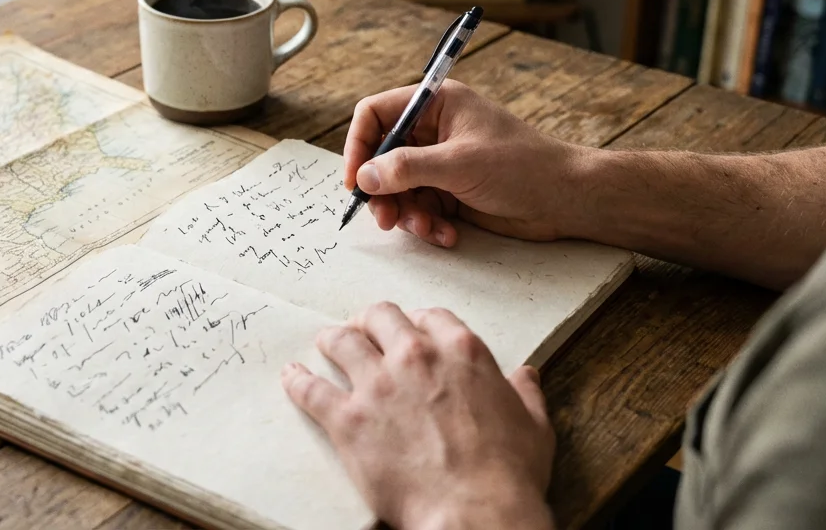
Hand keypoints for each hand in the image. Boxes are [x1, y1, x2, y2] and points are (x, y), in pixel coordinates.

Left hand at [282, 302, 555, 529]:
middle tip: (362, 331)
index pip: (431, 317)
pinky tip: (291, 377)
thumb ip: (525, 394)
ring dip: (332, 340)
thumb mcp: (534, 426)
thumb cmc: (509, 474)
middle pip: (380, 317)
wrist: (476, 512)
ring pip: (341, 342)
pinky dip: (297, 381)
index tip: (411, 331)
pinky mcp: (348, 419)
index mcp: (462, 352)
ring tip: (326, 343)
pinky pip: (311, 389)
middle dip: (369, 321)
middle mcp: (416, 357)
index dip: (418, 322)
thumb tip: (525, 375)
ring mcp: (378, 385)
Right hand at [345, 80, 592, 246]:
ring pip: (398, 189)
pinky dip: (428, 225)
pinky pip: (420, 208)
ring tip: (427, 229)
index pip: (376, 114)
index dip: (359, 145)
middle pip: (382, 157)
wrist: (566, 199)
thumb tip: (365, 177)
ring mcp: (441, 163)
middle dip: (382, 191)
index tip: (356, 180)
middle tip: (385, 218)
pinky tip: (448, 235)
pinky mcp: (450, 192)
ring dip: (406, 214)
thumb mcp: (459, 164)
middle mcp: (434, 131)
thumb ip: (407, 169)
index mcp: (436, 104)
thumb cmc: (522, 166)